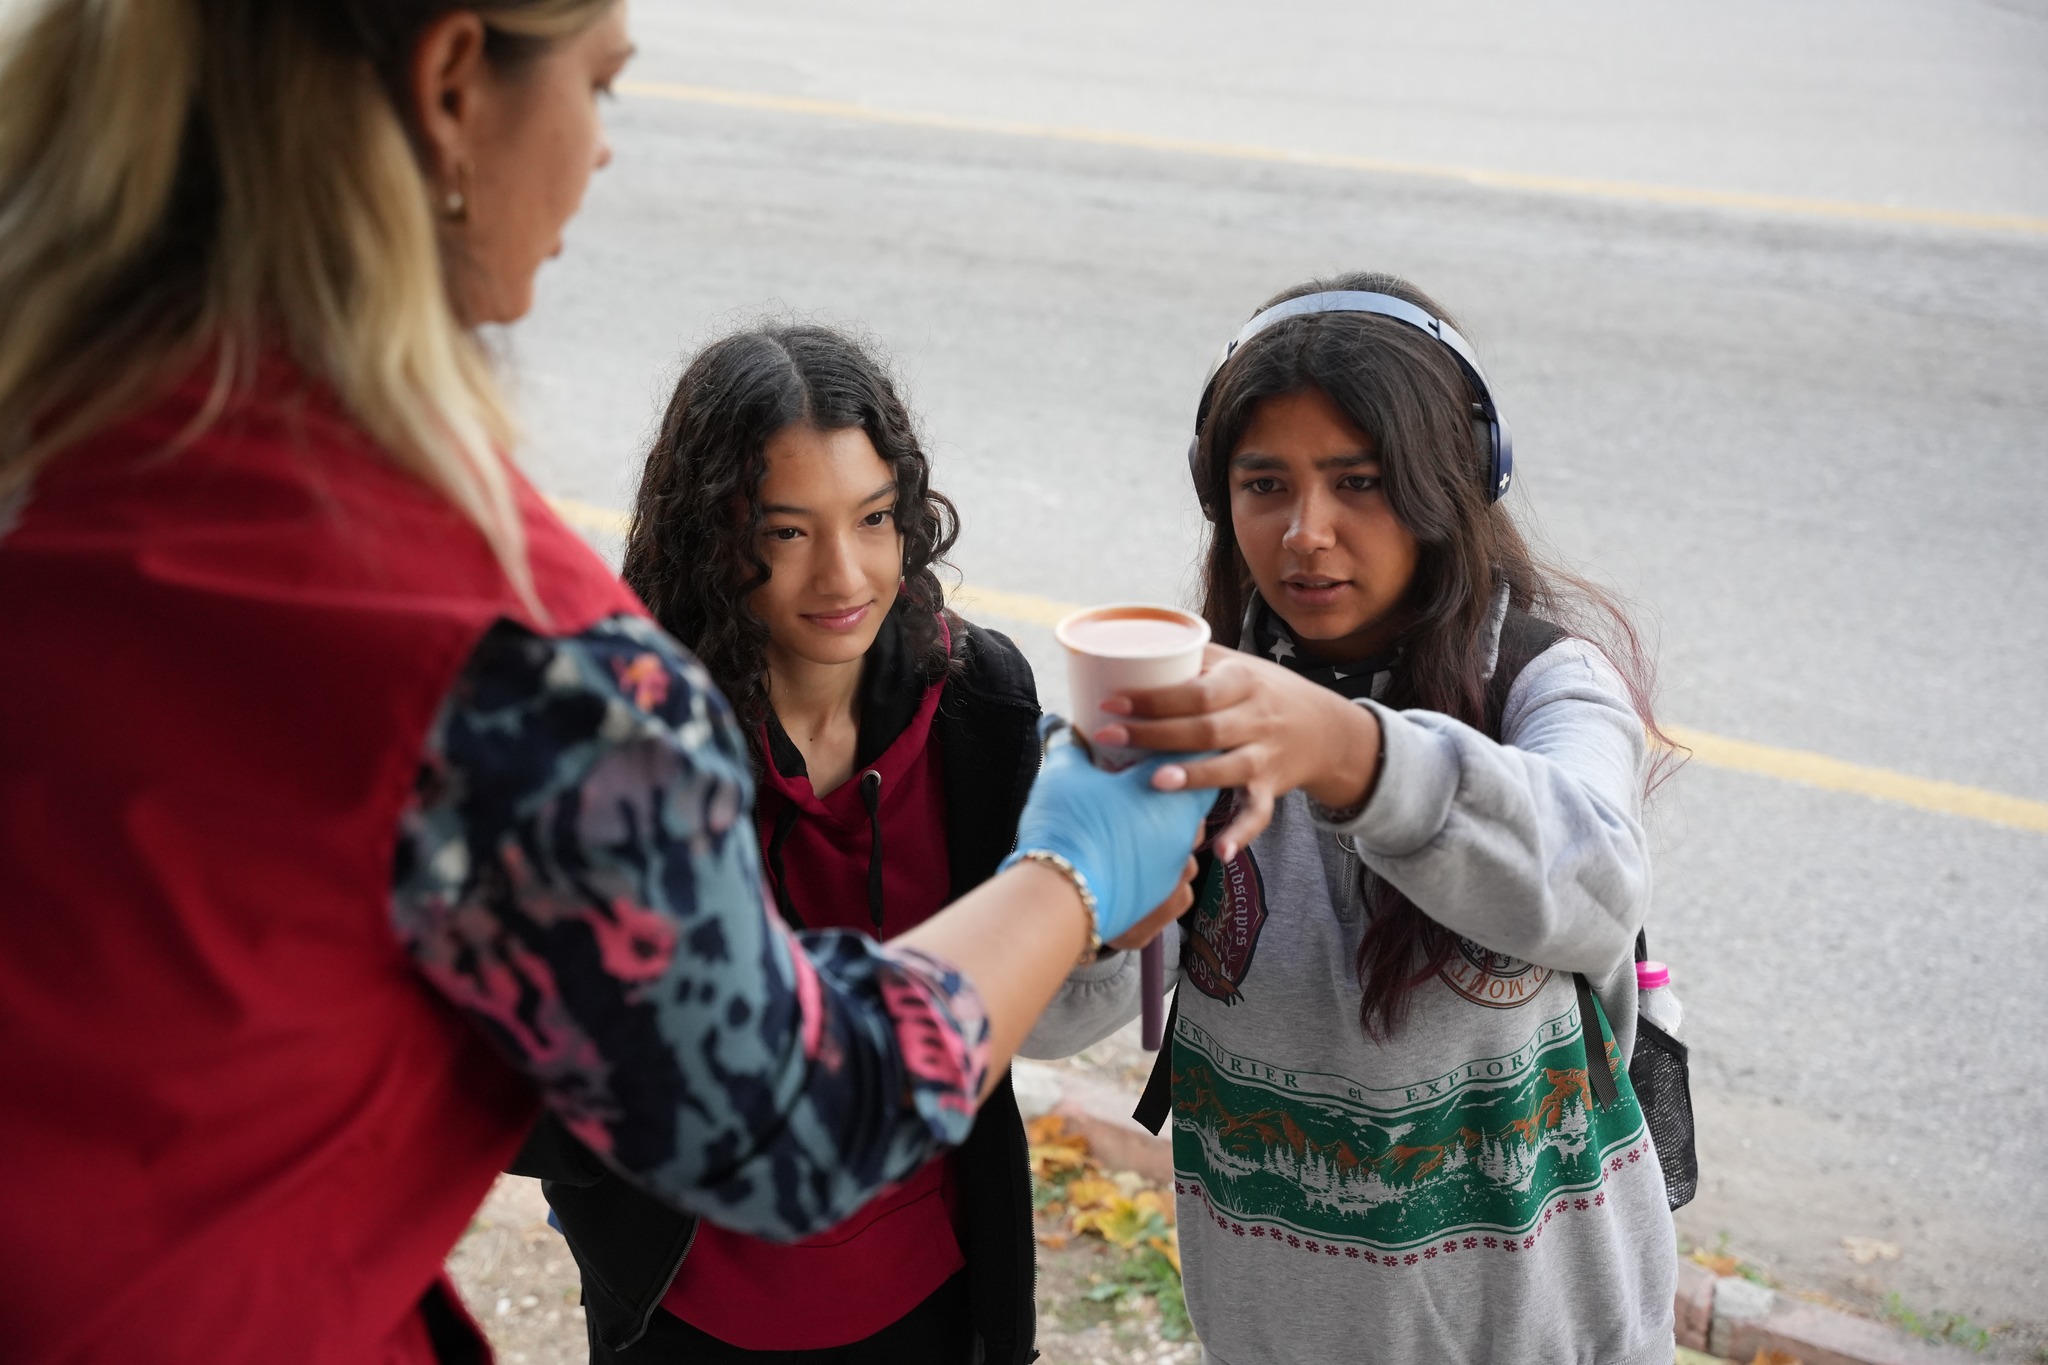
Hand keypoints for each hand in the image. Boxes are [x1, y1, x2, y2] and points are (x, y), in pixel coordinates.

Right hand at [1004, 719, 1212, 941]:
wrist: (1060, 898)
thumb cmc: (1069, 829)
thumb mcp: (1063, 774)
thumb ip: (1066, 744)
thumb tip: (1054, 723)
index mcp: (1171, 793)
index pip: (1194, 763)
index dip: (1176, 754)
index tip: (1160, 750)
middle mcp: (1184, 832)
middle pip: (1191, 806)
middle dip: (1169, 798)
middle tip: (1139, 791)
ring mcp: (1176, 871)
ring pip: (1184, 848)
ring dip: (1164, 840)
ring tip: (1132, 834)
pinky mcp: (1164, 905)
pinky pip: (1175, 887)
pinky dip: (1158, 879)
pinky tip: (1135, 871)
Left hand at [1091, 645, 1381, 861]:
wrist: (1325, 729)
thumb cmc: (1264, 692)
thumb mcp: (1237, 665)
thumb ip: (1192, 659)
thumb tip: (1131, 651)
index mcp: (1243, 681)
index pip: (1197, 691)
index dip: (1154, 697)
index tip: (1111, 702)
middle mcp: (1257, 718)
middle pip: (1205, 728)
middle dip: (1155, 733)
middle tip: (1109, 736)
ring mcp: (1266, 755)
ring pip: (1230, 767)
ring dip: (1193, 776)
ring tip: (1154, 781)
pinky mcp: (1271, 788)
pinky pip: (1258, 814)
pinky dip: (1241, 833)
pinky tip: (1219, 851)